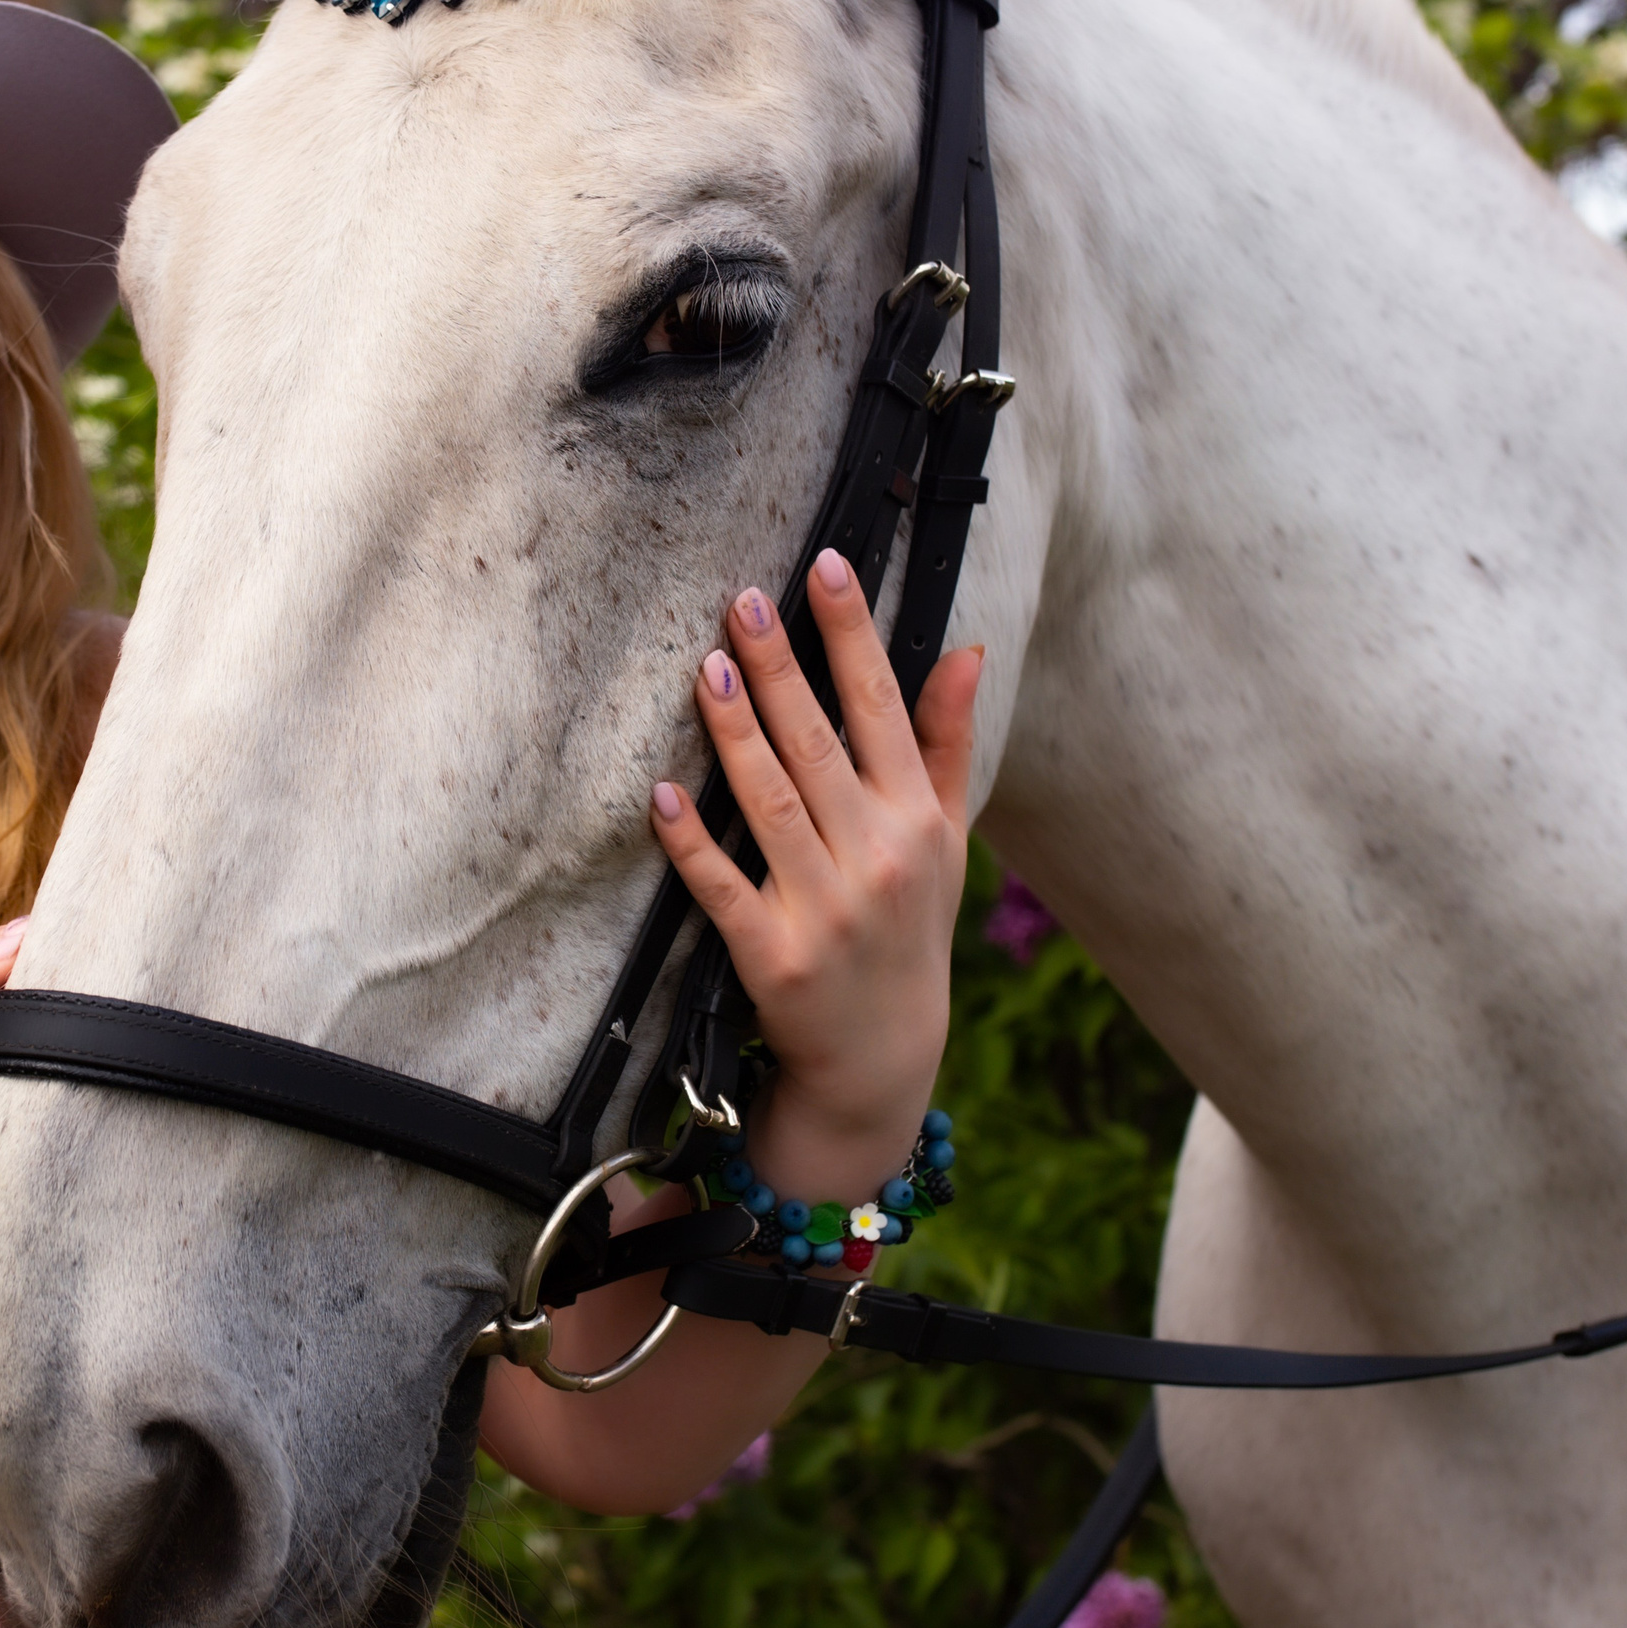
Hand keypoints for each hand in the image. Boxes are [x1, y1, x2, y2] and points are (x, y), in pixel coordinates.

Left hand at [650, 552, 978, 1205]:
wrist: (883, 1059)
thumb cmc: (910, 930)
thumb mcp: (946, 839)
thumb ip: (946, 742)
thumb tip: (965, 649)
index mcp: (917, 821)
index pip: (882, 708)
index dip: (852, 636)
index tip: (824, 568)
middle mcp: (876, 858)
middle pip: (819, 744)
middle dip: (781, 667)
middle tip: (741, 599)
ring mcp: (823, 909)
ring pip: (771, 803)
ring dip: (737, 734)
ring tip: (707, 667)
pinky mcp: (771, 957)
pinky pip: (723, 888)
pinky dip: (693, 842)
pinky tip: (661, 793)